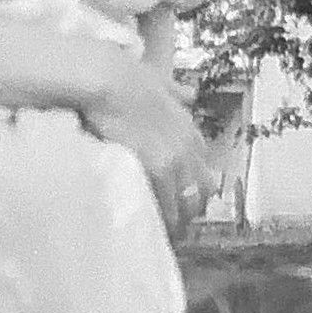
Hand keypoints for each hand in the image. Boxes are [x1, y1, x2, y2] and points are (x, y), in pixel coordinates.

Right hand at [79, 52, 215, 232]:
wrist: (107, 79)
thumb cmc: (125, 77)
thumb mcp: (160, 81)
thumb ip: (175, 92)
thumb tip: (188, 93)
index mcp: (188, 129)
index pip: (204, 172)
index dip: (194, 191)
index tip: (181, 202)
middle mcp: (188, 148)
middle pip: (201, 193)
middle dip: (187, 212)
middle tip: (170, 227)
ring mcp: (175, 161)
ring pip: (185, 205)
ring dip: (173, 221)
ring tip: (156, 235)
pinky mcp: (156, 170)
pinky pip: (164, 206)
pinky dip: (157, 220)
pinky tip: (146, 229)